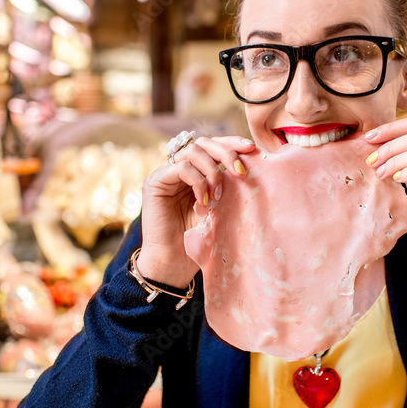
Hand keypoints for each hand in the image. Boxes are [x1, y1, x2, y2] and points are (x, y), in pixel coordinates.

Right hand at [137, 135, 255, 285]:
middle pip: (204, 143)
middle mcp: (179, 169)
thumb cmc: (198, 240)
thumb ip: (228, 187)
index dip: (231, 143)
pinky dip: (198, 182)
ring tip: (219, 195)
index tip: (252, 149)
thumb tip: (249, 166)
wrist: (174, 264)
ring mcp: (165, 174)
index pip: (213, 146)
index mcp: (195, 172)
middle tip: (241, 172)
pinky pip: (181, 167)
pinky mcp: (155, 182)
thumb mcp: (220, 208)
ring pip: (193, 151)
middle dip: (226, 152)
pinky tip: (204, 202)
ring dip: (212, 171)